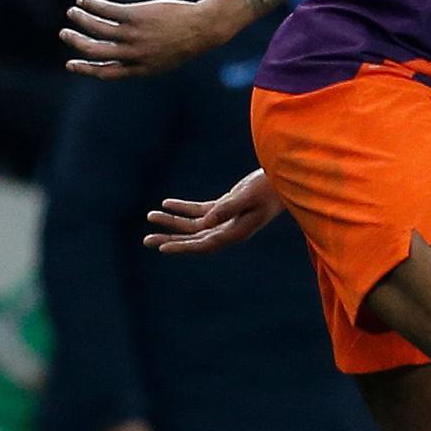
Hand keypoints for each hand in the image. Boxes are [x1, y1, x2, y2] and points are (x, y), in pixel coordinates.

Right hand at [62, 0, 226, 78]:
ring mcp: (134, 35)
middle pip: (95, 51)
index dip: (85, 69)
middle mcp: (133, 54)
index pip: (106, 72)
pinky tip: (84, 0)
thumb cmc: (185, 42)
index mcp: (140, 68)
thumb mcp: (164, 60)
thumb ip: (142, 61)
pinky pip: (106, 10)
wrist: (203, 28)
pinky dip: (92, 5)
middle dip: (76, 43)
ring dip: (81, 19)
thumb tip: (124, 57)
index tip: (70, 64)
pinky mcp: (135, 16)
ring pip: (97, 28)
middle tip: (64, 33)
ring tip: (73, 12)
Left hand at [144, 169, 281, 254]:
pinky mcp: (226, 208)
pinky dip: (183, 208)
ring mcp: (226, 220)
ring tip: (150, 216)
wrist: (284, 181)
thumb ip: (227, 208)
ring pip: (194, 225)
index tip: (162, 248)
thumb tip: (206, 221)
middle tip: (146, 240)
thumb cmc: (269, 188)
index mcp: (235, 232)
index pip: (203, 244)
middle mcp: (228, 230)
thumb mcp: (247, 196)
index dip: (182, 247)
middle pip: (194, 238)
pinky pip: (200, 211)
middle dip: (170, 239)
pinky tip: (167, 203)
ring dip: (172, 221)